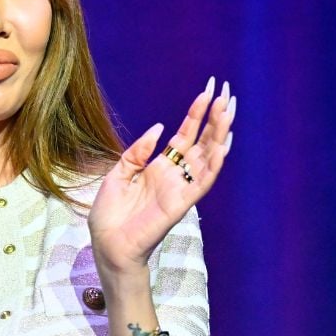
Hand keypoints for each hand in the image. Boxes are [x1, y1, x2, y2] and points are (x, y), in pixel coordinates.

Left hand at [88, 77, 235, 287]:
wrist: (107, 245)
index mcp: (159, 167)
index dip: (197, 112)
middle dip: (215, 117)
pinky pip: (202, 182)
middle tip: (227, 91)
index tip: (208, 90)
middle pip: (201, 141)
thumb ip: (138, 152)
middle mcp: (175, 175)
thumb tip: (160, 127)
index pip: (185, 134)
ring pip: (207, 157)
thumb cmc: (110, 215)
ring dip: (219, 134)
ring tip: (228, 109)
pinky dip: (214, 164)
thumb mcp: (118, 174)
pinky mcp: (181, 204)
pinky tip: (224, 145)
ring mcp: (180, 189)